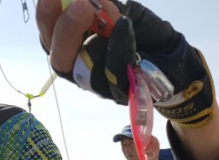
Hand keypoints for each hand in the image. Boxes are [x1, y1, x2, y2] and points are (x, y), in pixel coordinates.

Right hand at [38, 0, 215, 126]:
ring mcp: (100, 84)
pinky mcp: (121, 93)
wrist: (172, 54)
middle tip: (80, 4)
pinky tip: (124, 26)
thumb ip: (98, 4)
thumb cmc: (141, 30)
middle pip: (59, 59)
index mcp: (72, 45)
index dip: (46, 16)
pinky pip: (114, 71)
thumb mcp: (118, 10)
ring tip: (106, 11)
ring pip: (84, 68)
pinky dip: (118, 45)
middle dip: (65, 29)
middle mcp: (81, 68)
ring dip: (97, 39)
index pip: (48, 36)